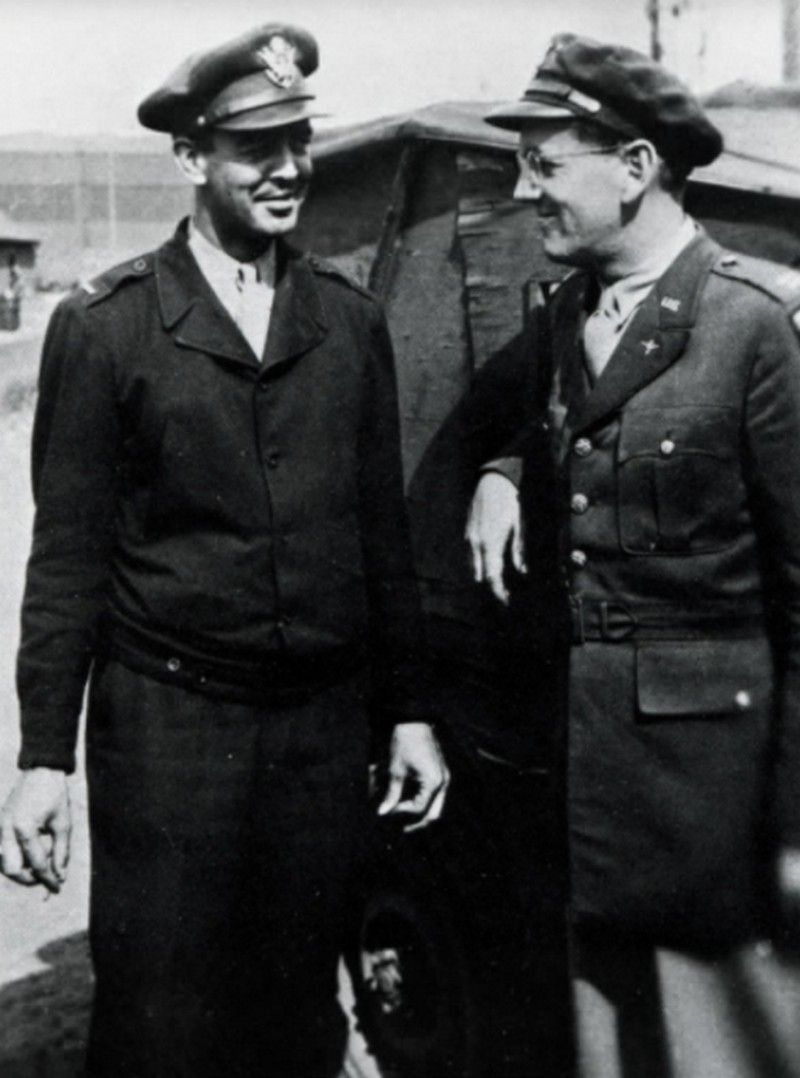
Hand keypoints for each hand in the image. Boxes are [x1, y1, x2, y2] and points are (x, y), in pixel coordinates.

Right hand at [0, 768, 70, 893]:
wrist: (41, 770)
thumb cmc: (55, 795)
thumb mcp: (63, 824)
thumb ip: (61, 852)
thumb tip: (59, 876)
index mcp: (24, 829)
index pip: (36, 864)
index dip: (48, 879)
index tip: (57, 888)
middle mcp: (6, 830)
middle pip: (11, 870)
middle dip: (28, 878)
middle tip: (46, 877)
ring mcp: (0, 827)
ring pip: (3, 863)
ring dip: (20, 869)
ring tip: (39, 863)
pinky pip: (3, 850)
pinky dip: (15, 858)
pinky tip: (30, 853)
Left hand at [378, 723, 449, 832]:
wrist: (413, 721)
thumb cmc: (404, 743)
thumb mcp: (396, 770)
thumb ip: (391, 793)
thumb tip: (382, 813)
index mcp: (434, 782)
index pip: (419, 809)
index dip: (402, 813)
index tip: (388, 810)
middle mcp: (443, 782)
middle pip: (434, 814)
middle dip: (417, 823)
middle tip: (401, 830)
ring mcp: (444, 778)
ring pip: (437, 806)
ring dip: (422, 814)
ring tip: (406, 820)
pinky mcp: (441, 773)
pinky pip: (436, 796)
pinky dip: (425, 802)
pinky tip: (411, 803)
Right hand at [465, 472, 524, 604]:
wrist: (493, 478)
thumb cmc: (510, 499)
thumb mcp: (520, 523)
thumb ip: (519, 549)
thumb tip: (522, 570)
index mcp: (490, 543)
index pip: (492, 576)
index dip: (499, 591)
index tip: (507, 600)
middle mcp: (476, 543)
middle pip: (481, 575)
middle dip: (492, 585)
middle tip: (505, 593)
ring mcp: (469, 537)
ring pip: (473, 565)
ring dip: (484, 574)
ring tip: (499, 580)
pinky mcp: (467, 531)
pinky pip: (471, 554)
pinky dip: (479, 562)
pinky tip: (489, 562)